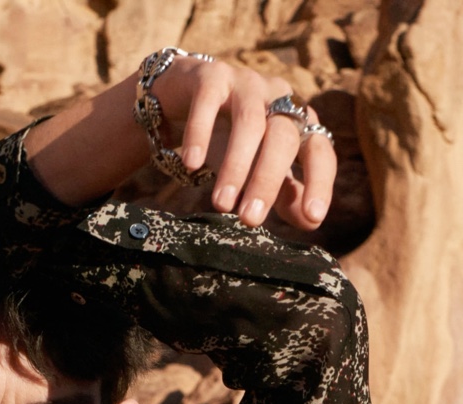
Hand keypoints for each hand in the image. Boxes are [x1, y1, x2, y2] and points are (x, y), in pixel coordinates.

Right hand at [159, 57, 335, 230]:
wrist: (188, 96)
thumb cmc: (230, 137)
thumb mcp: (259, 169)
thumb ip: (285, 194)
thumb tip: (311, 222)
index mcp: (298, 122)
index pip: (319, 152)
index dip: (319, 183)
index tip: (312, 216)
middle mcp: (279, 98)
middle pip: (283, 138)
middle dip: (267, 180)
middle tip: (250, 219)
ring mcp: (246, 83)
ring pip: (249, 123)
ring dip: (236, 166)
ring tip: (221, 204)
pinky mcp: (211, 76)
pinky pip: (208, 102)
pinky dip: (200, 133)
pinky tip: (192, 164)